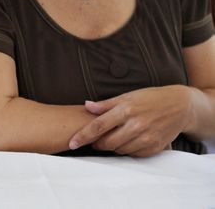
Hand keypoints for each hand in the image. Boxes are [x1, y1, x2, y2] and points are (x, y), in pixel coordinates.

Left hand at [68, 86, 190, 156]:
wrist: (178, 106)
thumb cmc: (149, 98)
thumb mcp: (126, 96)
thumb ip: (105, 104)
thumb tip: (86, 106)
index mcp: (126, 110)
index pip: (99, 126)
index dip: (84, 136)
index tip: (72, 143)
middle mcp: (136, 125)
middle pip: (108, 142)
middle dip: (97, 143)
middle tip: (95, 140)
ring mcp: (146, 138)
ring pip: (120, 150)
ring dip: (112, 146)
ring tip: (113, 137)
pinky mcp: (155, 147)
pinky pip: (134, 154)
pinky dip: (127, 150)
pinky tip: (127, 141)